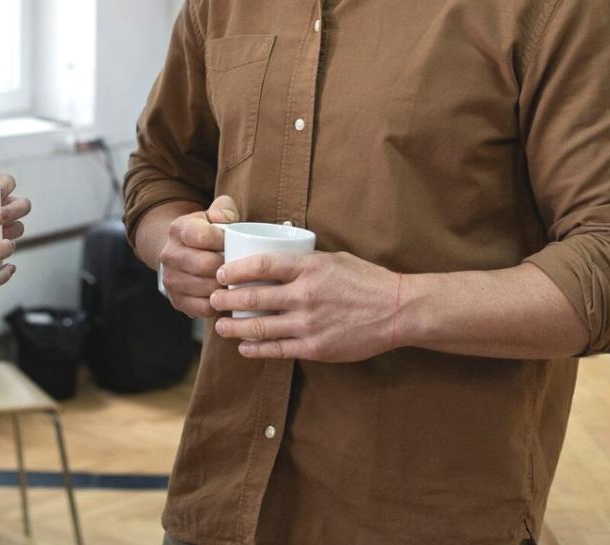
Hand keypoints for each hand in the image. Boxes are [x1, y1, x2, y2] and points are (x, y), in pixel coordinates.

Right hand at [159, 195, 238, 317]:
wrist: (182, 254)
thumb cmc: (206, 233)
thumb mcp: (212, 215)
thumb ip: (223, 208)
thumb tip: (227, 218)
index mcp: (178, 229)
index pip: (201, 236)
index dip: (222, 241)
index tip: (233, 243)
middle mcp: (169, 255)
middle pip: (206, 265)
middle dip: (228, 267)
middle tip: (241, 266)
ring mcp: (171, 279)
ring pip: (206, 288)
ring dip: (226, 287)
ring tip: (237, 282)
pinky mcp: (177, 301)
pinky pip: (203, 308)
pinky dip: (219, 304)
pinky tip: (227, 296)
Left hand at [209, 251, 403, 361]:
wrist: (397, 310)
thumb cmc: (367, 281)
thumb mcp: (335, 259)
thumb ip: (305, 262)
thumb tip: (277, 262)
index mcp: (310, 268)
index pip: (261, 265)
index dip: (235, 270)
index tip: (221, 273)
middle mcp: (305, 295)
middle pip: (254, 296)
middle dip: (227, 299)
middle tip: (212, 300)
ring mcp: (309, 323)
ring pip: (260, 326)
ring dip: (235, 326)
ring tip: (221, 326)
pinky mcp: (315, 347)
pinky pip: (277, 349)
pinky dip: (256, 348)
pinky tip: (244, 346)